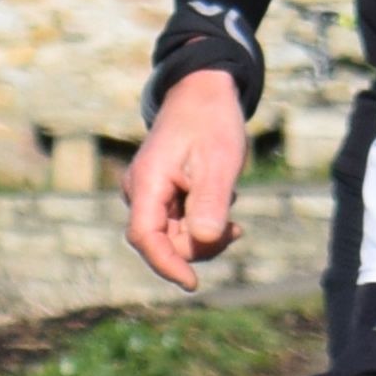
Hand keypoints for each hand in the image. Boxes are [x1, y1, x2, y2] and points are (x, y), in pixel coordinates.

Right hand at [126, 71, 248, 284]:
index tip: (193, 284)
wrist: (202, 92)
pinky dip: (201, 223)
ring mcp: (147, 193)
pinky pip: (176, 223)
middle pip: (162, 242)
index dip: (167, 265)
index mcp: (147, 183)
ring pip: (171, 236)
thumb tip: (204, 241)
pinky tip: (222, 205)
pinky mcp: (159, 193)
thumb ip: (210, 202)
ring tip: (230, 209)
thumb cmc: (211, 122)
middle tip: (236, 229)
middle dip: (199, 246)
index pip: (145, 237)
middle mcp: (139, 191)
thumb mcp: (219, 161)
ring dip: (203, 234)